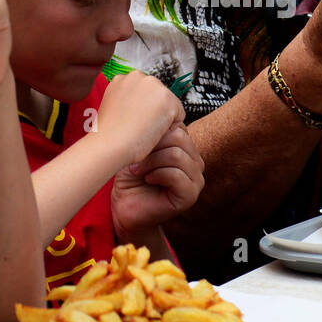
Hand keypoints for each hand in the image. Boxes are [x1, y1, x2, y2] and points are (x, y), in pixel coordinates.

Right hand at [94, 71, 185, 164]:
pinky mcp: (168, 99)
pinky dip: (170, 128)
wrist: (110, 144)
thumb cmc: (109, 134)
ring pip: (170, 105)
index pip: (146, 92)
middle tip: (138, 126)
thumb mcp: (113, 107)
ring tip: (143, 129)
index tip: (132, 120)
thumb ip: (128, 99)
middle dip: (154, 111)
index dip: (142, 110)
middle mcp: (139, 76)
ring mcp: (154, 86)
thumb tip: (142, 105)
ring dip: (162, 119)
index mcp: (123, 78)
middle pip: (159, 96)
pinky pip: (179, 116)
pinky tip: (153, 132)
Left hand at [110, 124, 205, 239]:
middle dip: (152, 147)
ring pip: (177, 155)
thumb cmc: (130, 178)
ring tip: (138, 170)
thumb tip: (157, 114)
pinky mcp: (190, 196)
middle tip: (135, 159)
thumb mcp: (141, 149)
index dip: (154, 133)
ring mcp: (196, 180)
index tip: (136, 144)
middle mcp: (196, 162)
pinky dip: (156, 174)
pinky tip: (147, 179)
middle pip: (179, 137)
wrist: (125, 207)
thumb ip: (154, 134)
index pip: (178, 126)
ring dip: (151, 162)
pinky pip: (176, 174)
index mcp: (187, 149)